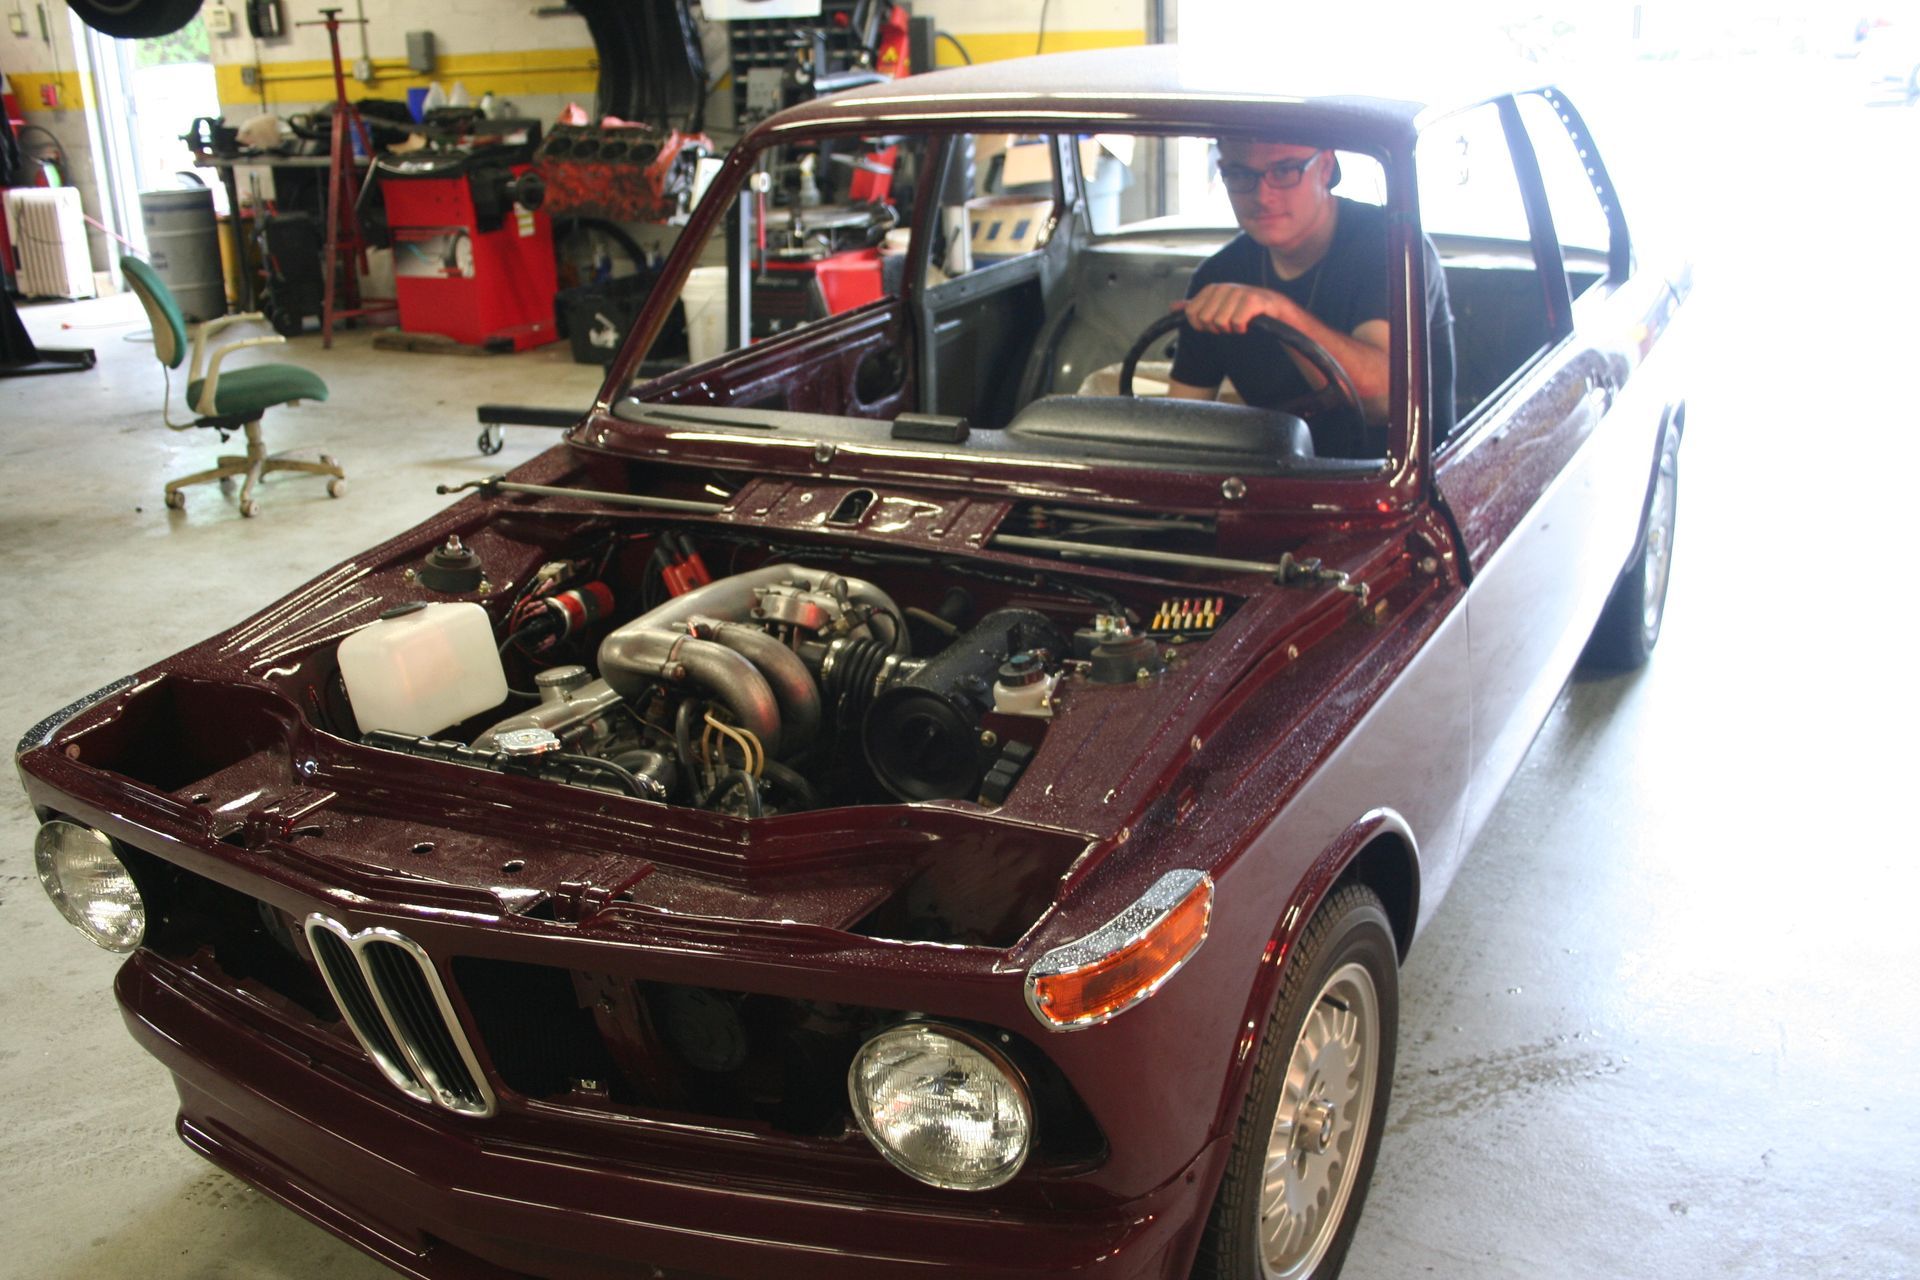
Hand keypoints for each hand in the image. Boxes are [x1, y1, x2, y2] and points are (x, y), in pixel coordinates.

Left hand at [1172, 283, 1300, 334]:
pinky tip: (1248, 324)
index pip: (1191, 312)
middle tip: (1230, 324)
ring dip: (1231, 329)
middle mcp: (1225, 287)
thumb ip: (1195, 307)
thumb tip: (1173, 307)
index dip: (1200, 325)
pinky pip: (1237, 322)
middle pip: (1204, 319)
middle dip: (1216, 328)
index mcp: (1213, 289)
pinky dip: (1242, 328)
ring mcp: (1240, 292)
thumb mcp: (1218, 309)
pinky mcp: (1254, 300)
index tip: (1213, 325)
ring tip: (1240, 323)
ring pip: (1220, 322)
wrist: (1276, 312)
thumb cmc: (1246, 312)